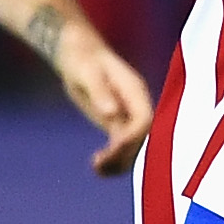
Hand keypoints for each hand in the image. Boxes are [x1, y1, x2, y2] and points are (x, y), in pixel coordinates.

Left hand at [46, 14, 154, 175]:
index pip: (145, 119)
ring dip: (118, 161)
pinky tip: (97, 169)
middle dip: (124, 153)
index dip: (133, 136)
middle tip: (99, 162)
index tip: (114, 146)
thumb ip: (100, 92)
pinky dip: (112, 160)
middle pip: (142, 137)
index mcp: (134, 90)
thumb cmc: (82, 58)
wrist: (78, 55)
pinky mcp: (117, 124)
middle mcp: (136, 105)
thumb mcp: (87, 73)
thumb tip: (112, 113)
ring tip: (97, 168)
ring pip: (133, 146)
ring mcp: (128, 116)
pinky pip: (121, 147)